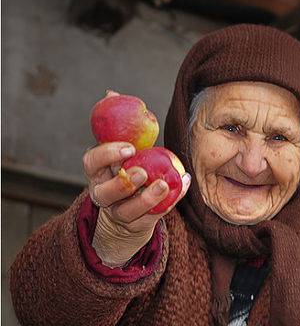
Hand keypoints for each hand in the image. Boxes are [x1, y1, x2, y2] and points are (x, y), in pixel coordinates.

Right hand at [83, 141, 189, 266]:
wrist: (131, 209)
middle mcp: (103, 193)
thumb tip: (124, 101)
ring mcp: (119, 212)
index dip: (107, 154)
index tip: (130, 147)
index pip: (92, 162)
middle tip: (142, 172)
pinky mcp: (137, 224)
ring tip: (164, 185)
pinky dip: (170, 201)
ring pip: (127, 211)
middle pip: (105, 193)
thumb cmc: (129, 169)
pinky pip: (153, 216)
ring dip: (146, 199)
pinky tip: (181, 187)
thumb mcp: (125, 153)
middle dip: (122, 183)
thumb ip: (126, 136)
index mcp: (97, 172)